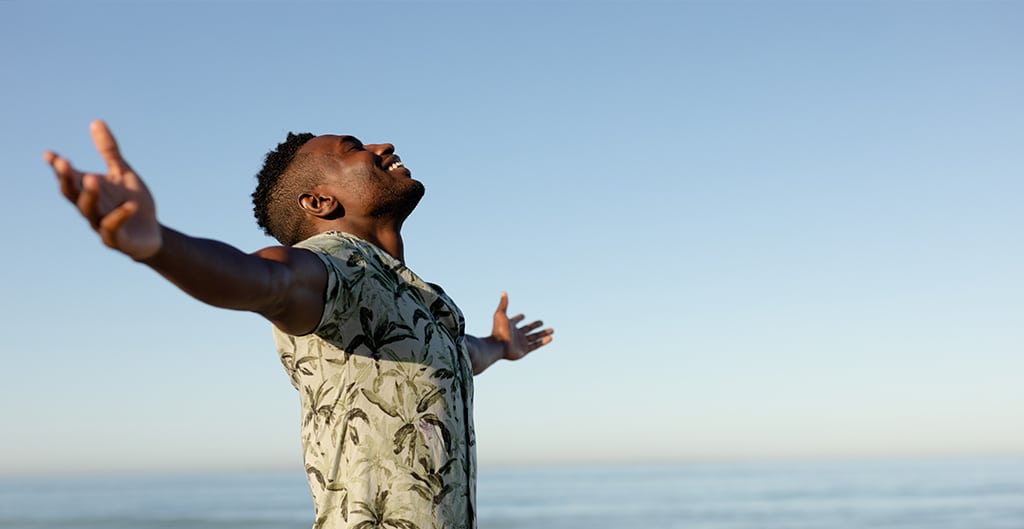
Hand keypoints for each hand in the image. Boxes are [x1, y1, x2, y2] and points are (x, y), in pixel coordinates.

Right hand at [44, 120, 160, 259]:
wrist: (152, 233)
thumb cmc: (133, 202)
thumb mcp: (123, 173)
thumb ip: (109, 151)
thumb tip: (96, 121)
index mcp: (89, 191)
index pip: (69, 179)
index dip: (58, 168)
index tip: (50, 154)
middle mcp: (91, 208)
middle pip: (72, 194)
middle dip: (67, 178)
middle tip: (63, 162)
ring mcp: (101, 224)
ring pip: (88, 210)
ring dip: (89, 195)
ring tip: (92, 178)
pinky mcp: (117, 239)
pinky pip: (114, 228)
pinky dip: (120, 216)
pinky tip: (130, 205)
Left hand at [490, 292, 553, 360]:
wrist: (498, 346)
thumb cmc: (498, 330)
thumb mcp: (500, 314)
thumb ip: (503, 304)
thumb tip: (503, 292)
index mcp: (510, 326)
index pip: (515, 320)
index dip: (519, 318)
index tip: (523, 315)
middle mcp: (516, 334)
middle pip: (528, 329)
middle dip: (535, 325)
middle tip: (542, 322)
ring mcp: (520, 343)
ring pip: (535, 337)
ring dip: (543, 334)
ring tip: (552, 330)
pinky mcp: (524, 350)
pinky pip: (536, 345)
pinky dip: (543, 342)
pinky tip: (551, 338)